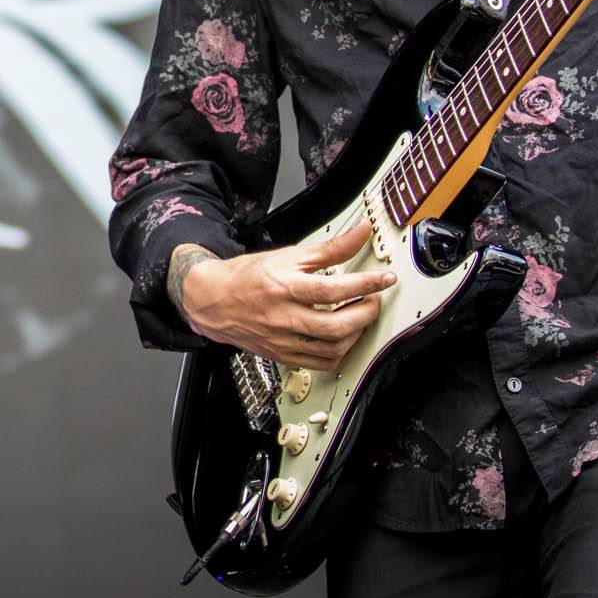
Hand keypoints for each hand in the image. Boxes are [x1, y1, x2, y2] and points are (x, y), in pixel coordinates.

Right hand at [173, 219, 395, 371]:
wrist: (213, 300)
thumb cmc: (248, 276)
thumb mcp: (289, 255)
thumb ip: (330, 249)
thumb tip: (361, 233)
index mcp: (284, 287)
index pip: (332, 289)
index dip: (364, 284)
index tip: (385, 279)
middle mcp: (283, 317)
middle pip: (335, 326)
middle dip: (365, 314)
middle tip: (373, 300)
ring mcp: (282, 341)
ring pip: (331, 349)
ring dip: (355, 334)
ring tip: (359, 317)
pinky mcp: (282, 356)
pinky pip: (319, 363)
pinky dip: (339, 353)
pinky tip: (342, 337)